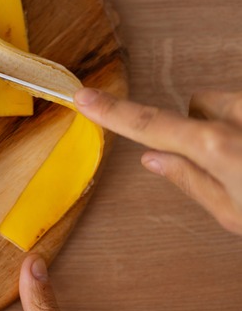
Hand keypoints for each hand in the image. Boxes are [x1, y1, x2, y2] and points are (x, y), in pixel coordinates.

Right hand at [75, 88, 241, 234]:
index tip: (84, 97)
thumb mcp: (234, 212)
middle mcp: (237, 114)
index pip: (149, 125)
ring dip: (233, 126)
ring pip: (228, 105)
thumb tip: (153, 159)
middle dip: (203, 129)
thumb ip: (190, 181)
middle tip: (227, 163)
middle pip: (197, 108)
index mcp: (215, 146)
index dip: (112, 112)